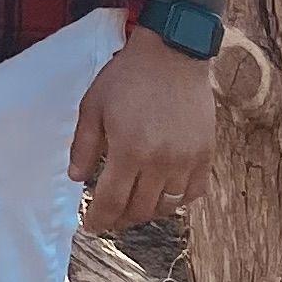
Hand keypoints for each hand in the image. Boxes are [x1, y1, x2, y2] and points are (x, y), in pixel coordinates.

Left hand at [66, 31, 218, 228]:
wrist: (173, 54)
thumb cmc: (128, 77)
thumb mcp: (93, 105)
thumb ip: (83, 145)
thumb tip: (76, 178)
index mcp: (129, 150)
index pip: (112, 201)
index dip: (100, 219)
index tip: (92, 227)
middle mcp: (160, 162)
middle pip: (140, 209)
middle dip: (121, 219)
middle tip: (110, 218)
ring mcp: (187, 160)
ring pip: (167, 206)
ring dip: (147, 212)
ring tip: (134, 207)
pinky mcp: (205, 154)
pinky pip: (193, 193)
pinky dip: (177, 201)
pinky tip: (163, 195)